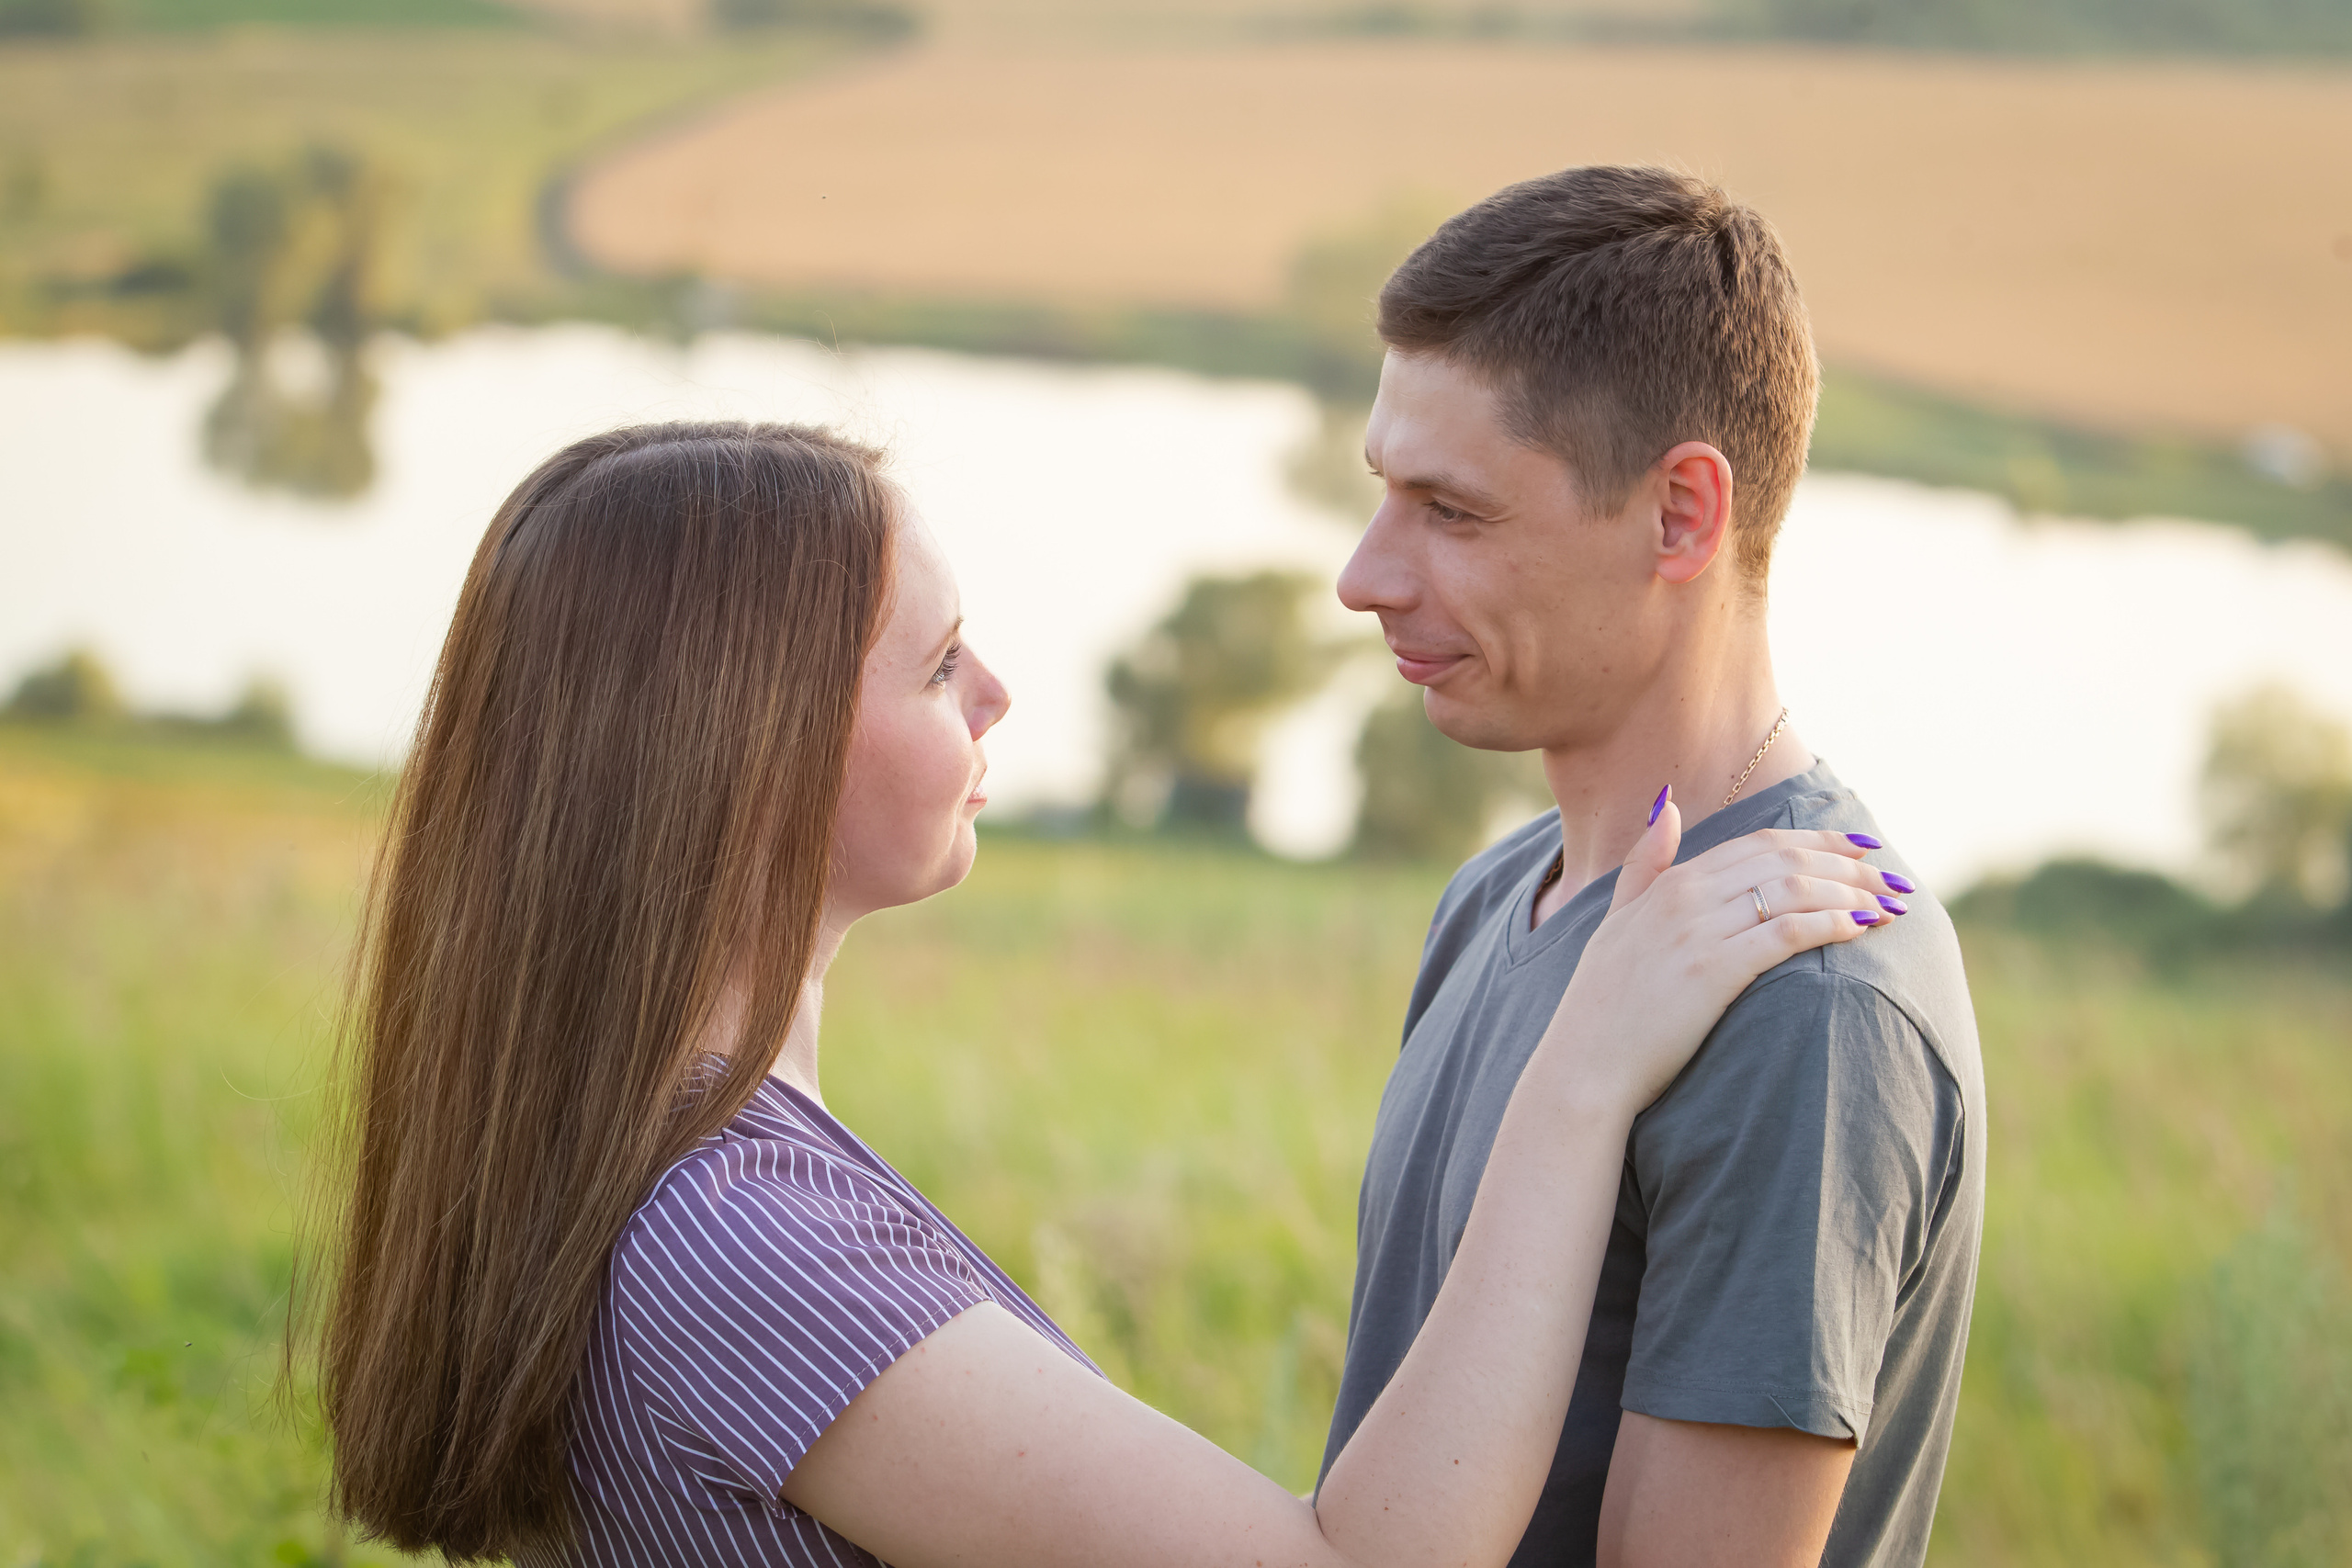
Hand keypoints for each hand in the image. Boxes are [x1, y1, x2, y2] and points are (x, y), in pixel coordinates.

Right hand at [1533, 791, 1905, 1114]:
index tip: (1861, 846)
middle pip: (1786, 860)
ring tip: (1888, 905)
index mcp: (1670, 882)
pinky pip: (1786, 933)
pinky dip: (1831, 924)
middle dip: (1848, 865)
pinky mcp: (1714, 971)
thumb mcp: (1615, 920)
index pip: (1761, 844)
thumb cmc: (1602, 1003)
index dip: (1819, 841)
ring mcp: (1699, 932)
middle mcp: (1686, 896)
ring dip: (1850, 893)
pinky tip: (1861, 929)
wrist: (1585, 1064)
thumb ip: (1644, 864)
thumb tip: (1668, 806)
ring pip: (1793, 890)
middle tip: (1890, 877)